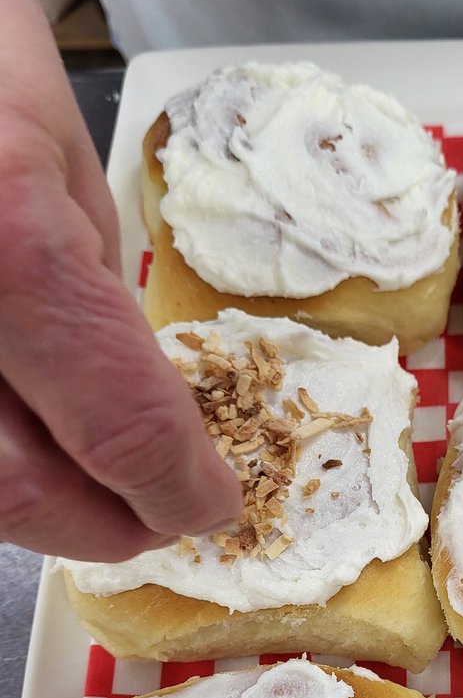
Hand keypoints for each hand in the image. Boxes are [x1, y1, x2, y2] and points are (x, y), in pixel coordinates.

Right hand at [0, 0, 241, 561]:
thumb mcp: (66, 172)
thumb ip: (101, 306)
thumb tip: (147, 414)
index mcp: (7, 243)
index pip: (121, 426)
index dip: (176, 486)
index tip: (208, 502)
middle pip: (20, 491)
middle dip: (104, 525)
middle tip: (152, 518)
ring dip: (39, 506)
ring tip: (91, 490)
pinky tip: (19, 440)